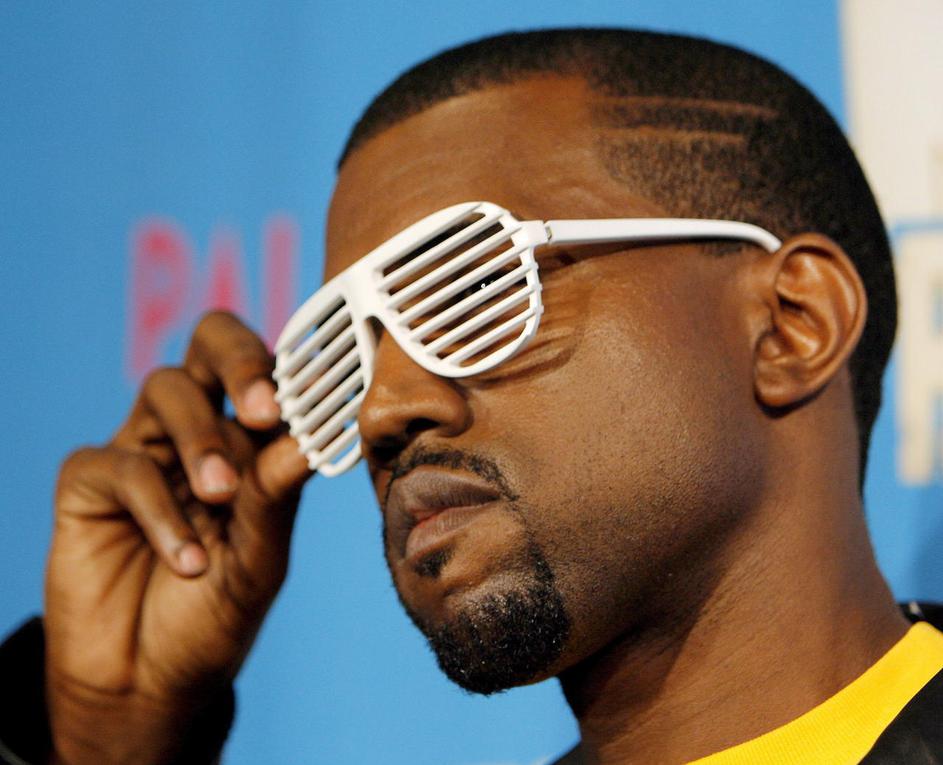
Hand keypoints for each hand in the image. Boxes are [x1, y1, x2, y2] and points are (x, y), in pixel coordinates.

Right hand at [45, 312, 310, 763]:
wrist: (147, 681)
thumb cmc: (214, 614)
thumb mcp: (259, 559)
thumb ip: (277, 496)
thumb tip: (308, 437)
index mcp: (252, 441)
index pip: (275, 374)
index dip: (298, 369)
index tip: (327, 389)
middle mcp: (200, 430)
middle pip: (213, 342)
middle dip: (241, 362)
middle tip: (264, 411)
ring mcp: (144, 449)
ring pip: (167, 388)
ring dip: (200, 440)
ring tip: (221, 497)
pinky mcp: (90, 480)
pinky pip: (121, 464)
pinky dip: (159, 510)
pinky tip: (187, 560)